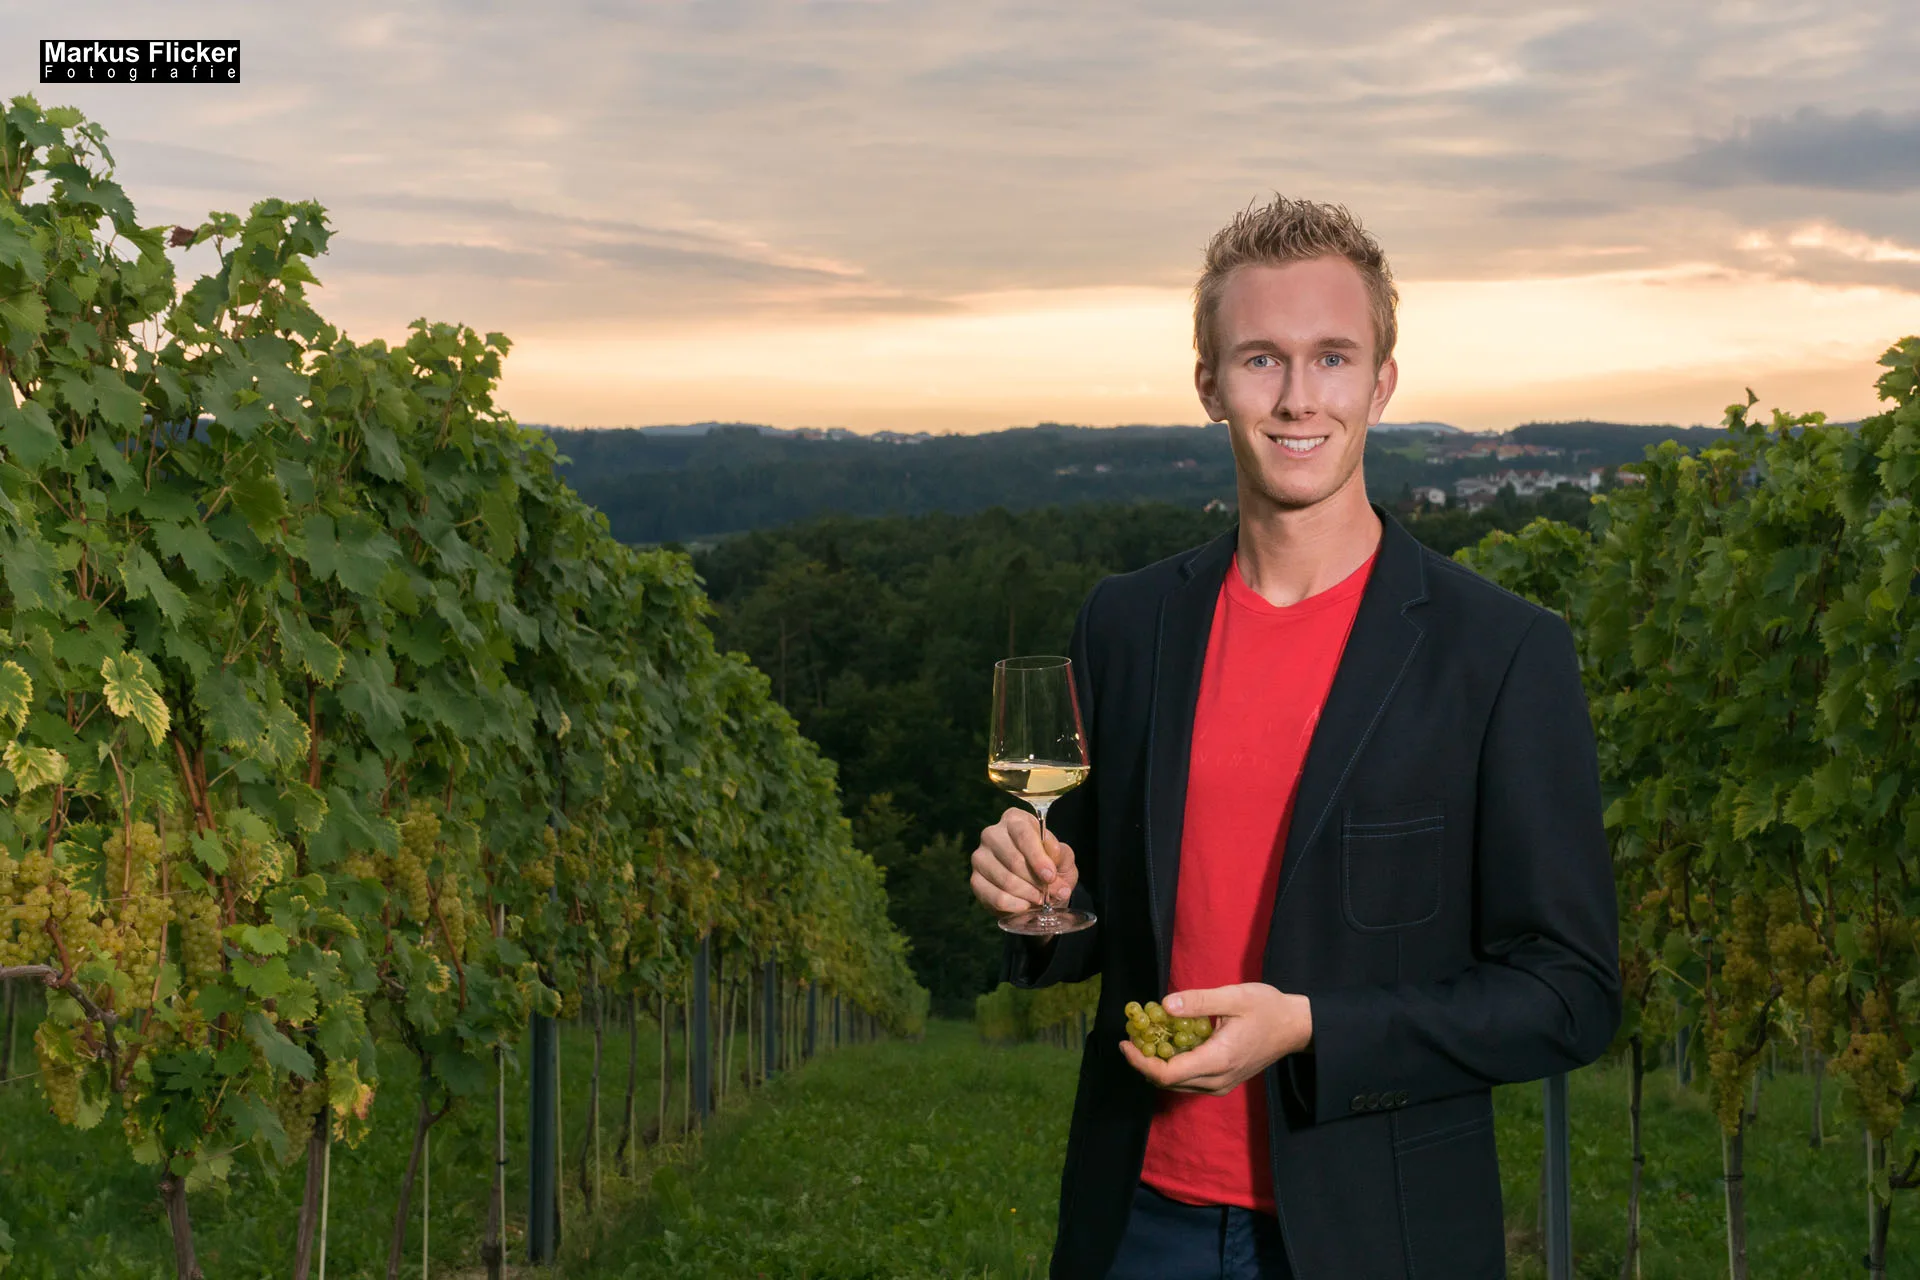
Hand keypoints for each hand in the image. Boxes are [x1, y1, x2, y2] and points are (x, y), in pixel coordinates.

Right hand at [970, 807, 1077, 916]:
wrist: (1036, 889)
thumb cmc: (1049, 867)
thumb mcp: (1062, 858)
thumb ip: (1060, 855)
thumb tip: (1052, 860)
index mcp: (1015, 820)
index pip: (1023, 833)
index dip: (1037, 857)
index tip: (1050, 876)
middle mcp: (992, 834)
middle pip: (1013, 859)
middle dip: (1036, 880)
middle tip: (1051, 893)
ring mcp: (980, 857)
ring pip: (1005, 880)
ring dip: (1028, 894)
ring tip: (1041, 899)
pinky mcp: (975, 880)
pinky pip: (996, 897)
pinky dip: (1015, 905)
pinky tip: (1026, 906)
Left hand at [1119, 983, 1311, 1095]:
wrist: (1295, 1027)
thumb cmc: (1267, 1008)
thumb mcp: (1234, 997)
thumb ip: (1199, 1002)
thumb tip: (1165, 1004)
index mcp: (1218, 1061)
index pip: (1168, 1074)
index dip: (1140, 1061)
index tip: (1124, 1042)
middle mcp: (1217, 1080)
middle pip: (1167, 1081)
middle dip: (1143, 1060)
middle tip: (1130, 1034)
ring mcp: (1220, 1084)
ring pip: (1176, 1084)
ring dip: (1156, 1064)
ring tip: (1143, 1037)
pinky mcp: (1222, 1082)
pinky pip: (1188, 1080)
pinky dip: (1171, 1065)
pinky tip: (1167, 1042)